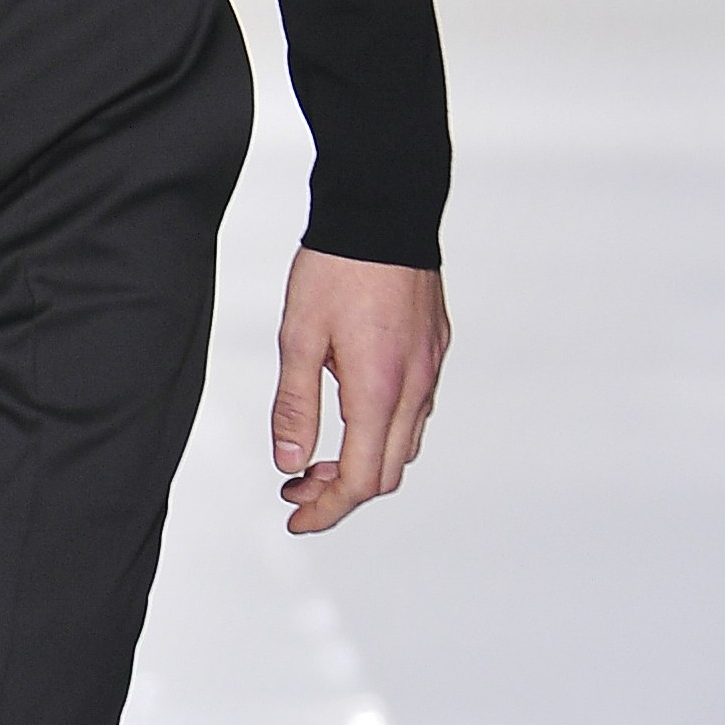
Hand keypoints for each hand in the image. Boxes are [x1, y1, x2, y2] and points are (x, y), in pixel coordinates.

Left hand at [272, 249, 448, 533]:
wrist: (386, 208)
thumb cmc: (340, 266)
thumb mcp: (299, 337)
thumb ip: (295, 405)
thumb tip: (290, 462)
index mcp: (378, 390)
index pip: (360, 481)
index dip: (326, 510)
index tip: (295, 517)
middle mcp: (415, 387)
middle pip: (387, 474)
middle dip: (340, 493)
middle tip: (297, 488)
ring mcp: (431, 369)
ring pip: (404, 445)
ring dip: (364, 462)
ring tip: (319, 455)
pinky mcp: (435, 349)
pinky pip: (416, 411)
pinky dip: (382, 431)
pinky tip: (351, 413)